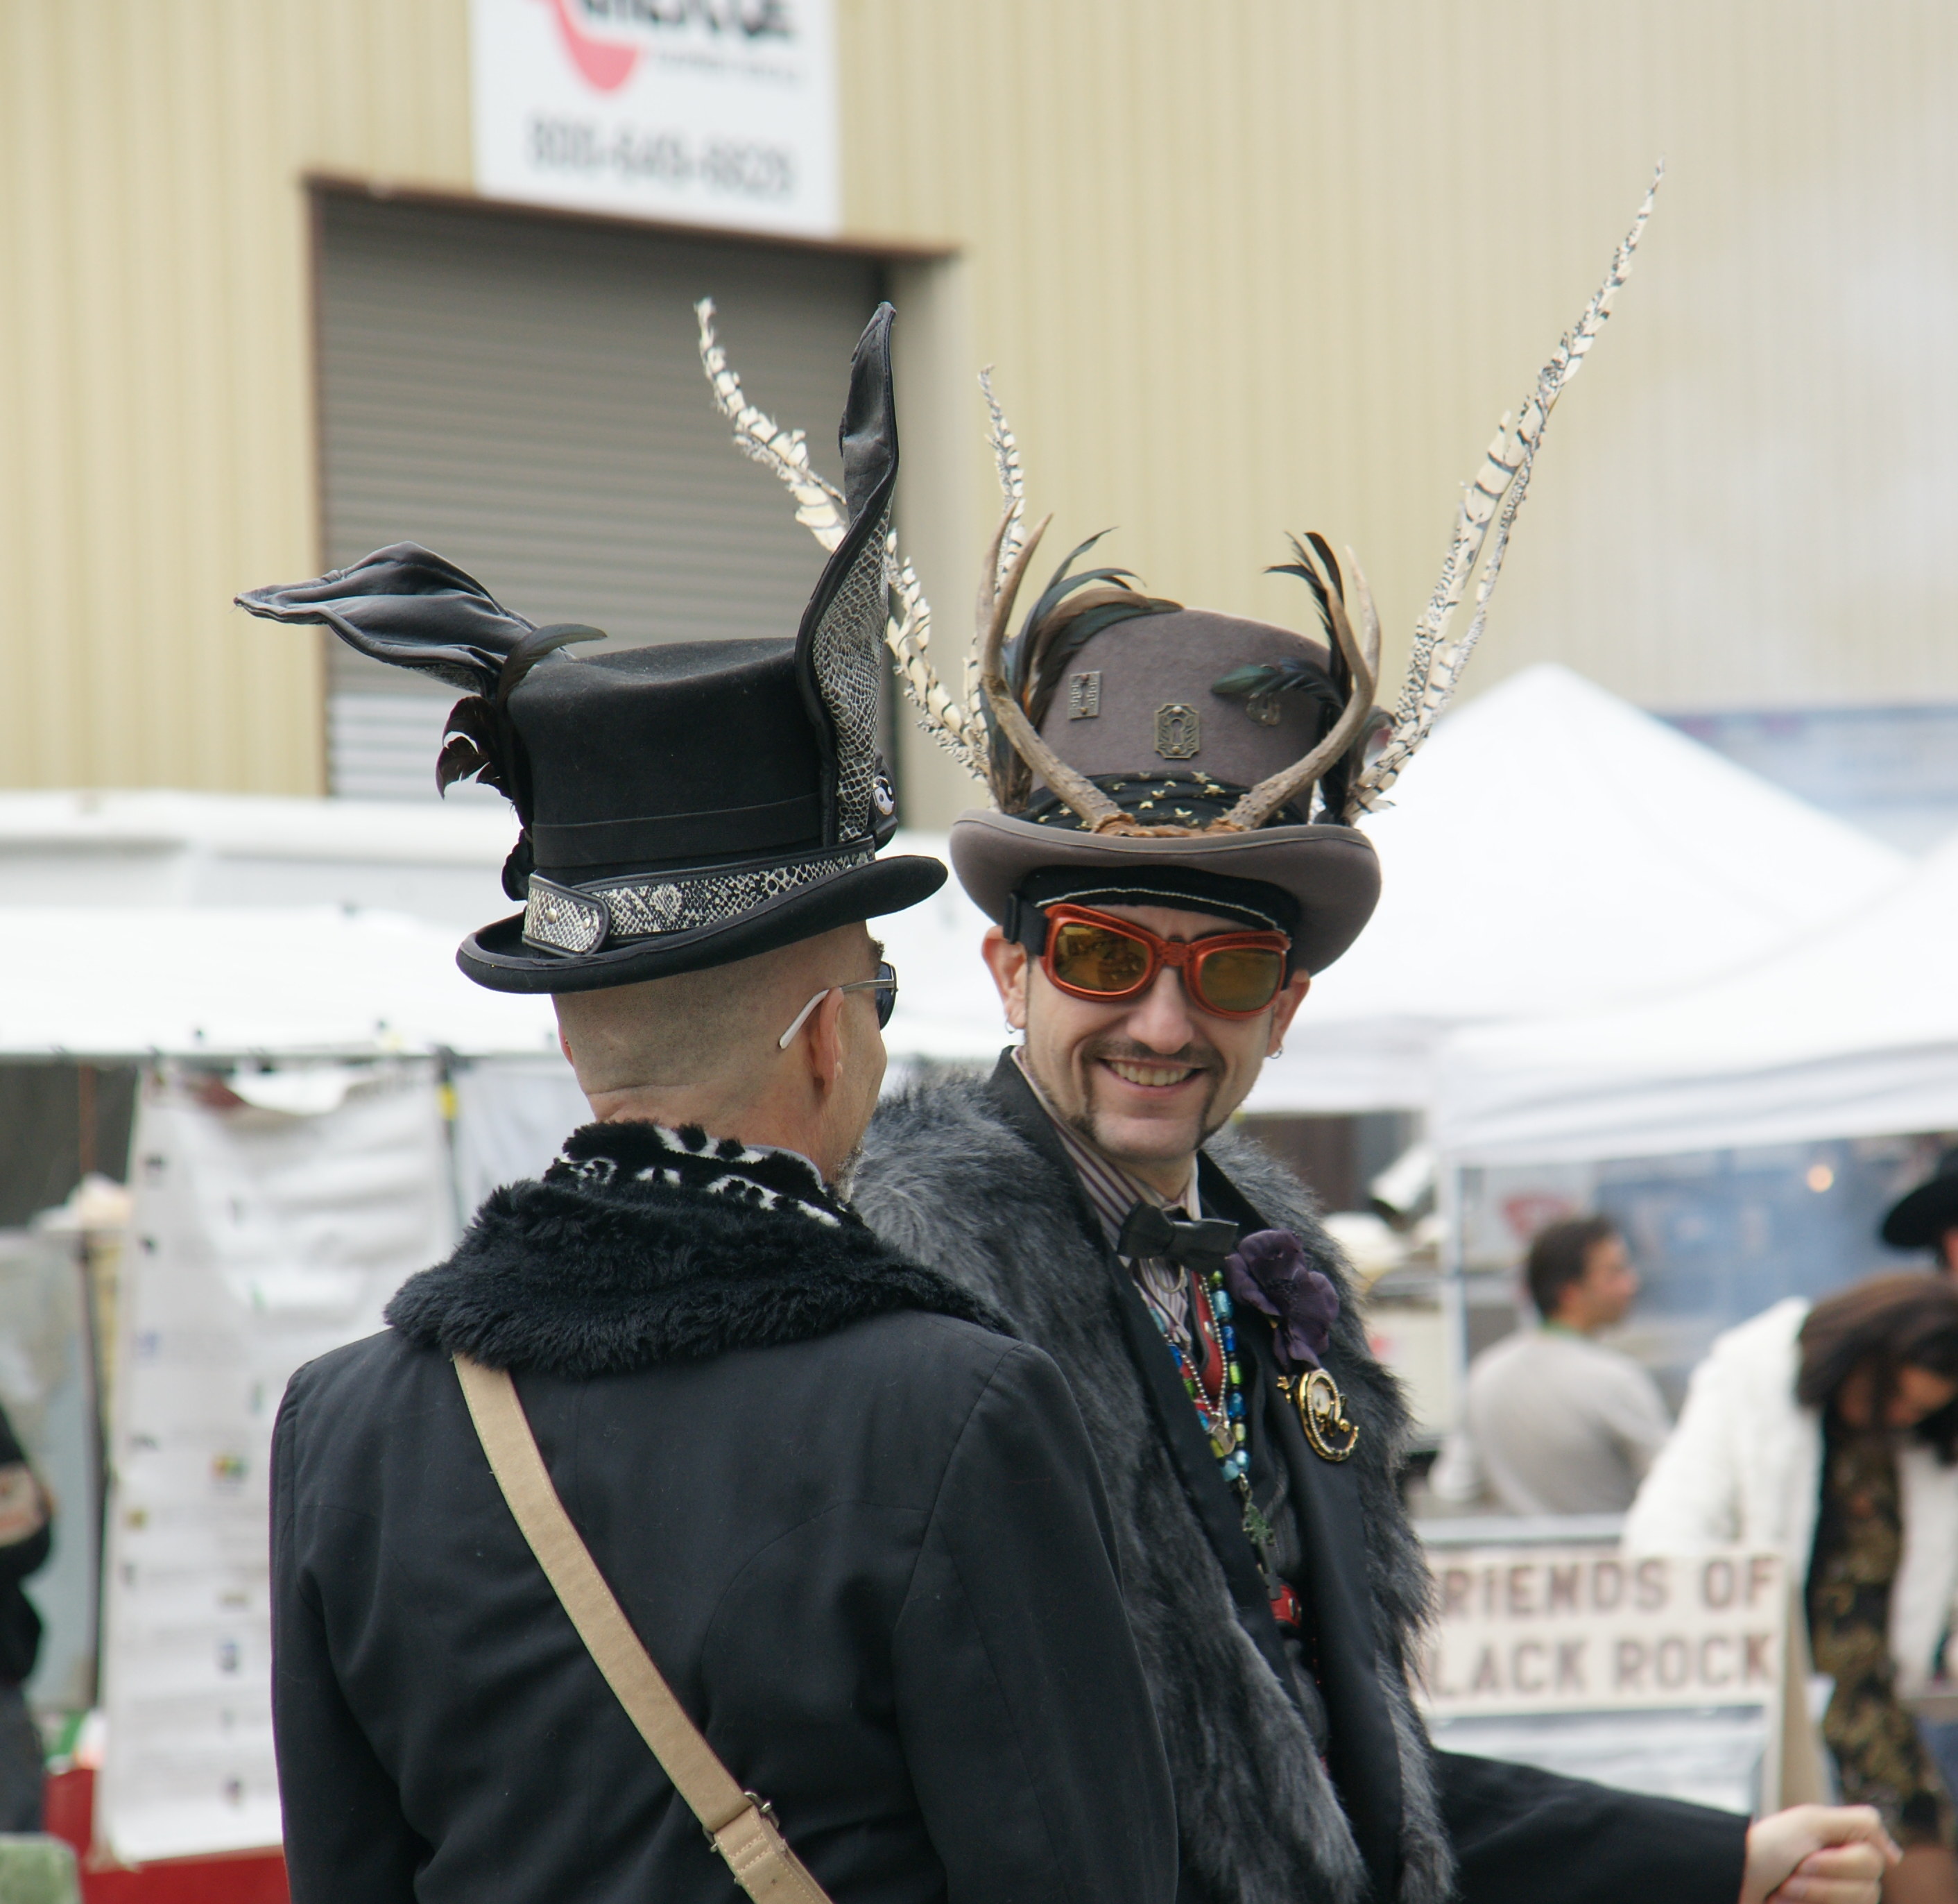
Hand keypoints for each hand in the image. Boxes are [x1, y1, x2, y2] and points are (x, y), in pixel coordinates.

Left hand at [1740, 1806, 1900, 1903]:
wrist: (1732, 1880)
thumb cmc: (1768, 1848)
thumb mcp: (1810, 1822)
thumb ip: (1860, 1824)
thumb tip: (1896, 1855)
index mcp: (1845, 1847)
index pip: (1876, 1860)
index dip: (1841, 1863)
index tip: (1806, 1858)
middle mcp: (1847, 1877)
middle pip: (1869, 1892)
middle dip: (1822, 1886)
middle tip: (1789, 1877)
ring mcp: (1838, 1899)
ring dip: (1813, 1900)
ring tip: (1782, 1894)